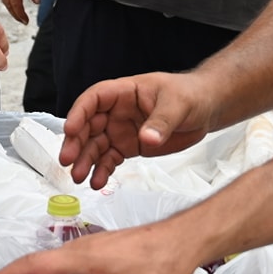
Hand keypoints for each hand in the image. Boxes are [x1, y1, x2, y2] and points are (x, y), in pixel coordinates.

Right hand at [61, 72, 216, 187]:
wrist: (204, 110)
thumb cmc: (190, 95)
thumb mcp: (177, 104)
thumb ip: (161, 122)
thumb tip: (147, 138)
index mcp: (124, 92)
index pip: (94, 98)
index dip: (80, 112)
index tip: (71, 129)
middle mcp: (117, 111)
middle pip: (88, 125)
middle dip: (76, 142)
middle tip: (68, 160)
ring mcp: (120, 130)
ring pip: (95, 145)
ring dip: (86, 161)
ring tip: (80, 177)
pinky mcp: (128, 147)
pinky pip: (109, 159)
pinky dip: (102, 170)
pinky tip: (97, 182)